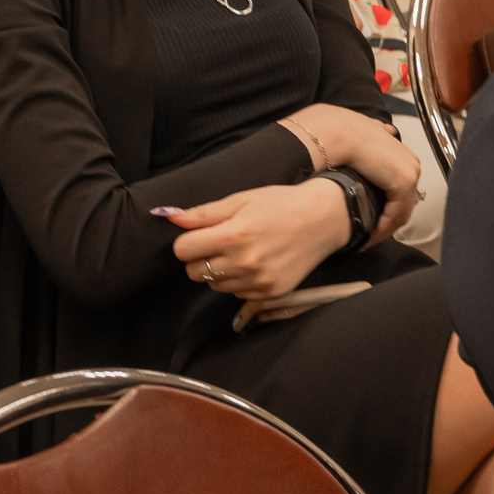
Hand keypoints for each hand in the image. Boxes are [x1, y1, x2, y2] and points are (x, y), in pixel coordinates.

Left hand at [162, 184, 348, 300]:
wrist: (322, 220)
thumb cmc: (280, 204)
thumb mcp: (240, 200)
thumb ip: (203, 214)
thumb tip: (170, 217)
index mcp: (234, 235)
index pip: (183, 251)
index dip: (187, 241)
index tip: (198, 235)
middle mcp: (245, 263)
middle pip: (194, 273)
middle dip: (200, 258)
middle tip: (218, 243)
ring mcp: (259, 281)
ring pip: (214, 285)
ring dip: (218, 271)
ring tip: (239, 251)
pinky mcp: (271, 293)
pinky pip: (237, 294)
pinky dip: (238, 281)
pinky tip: (254, 263)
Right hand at [284, 104, 422, 243]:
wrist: (337, 133)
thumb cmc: (343, 133)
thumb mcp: (365, 130)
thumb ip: (379, 132)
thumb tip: (388, 130)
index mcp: (403, 153)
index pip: (400, 188)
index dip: (388, 205)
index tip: (373, 218)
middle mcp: (411, 163)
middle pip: (403, 201)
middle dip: (387, 219)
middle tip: (370, 233)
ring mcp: (409, 172)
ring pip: (401, 210)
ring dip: (384, 227)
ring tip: (368, 238)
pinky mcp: (403, 182)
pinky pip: (395, 213)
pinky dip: (382, 227)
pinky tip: (368, 235)